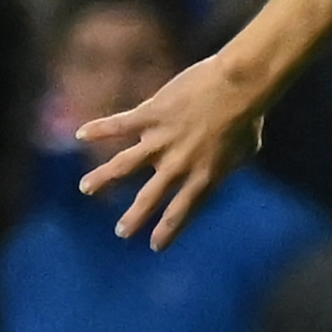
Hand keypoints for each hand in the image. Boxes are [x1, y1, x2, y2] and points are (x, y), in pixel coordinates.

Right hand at [73, 56, 268, 248]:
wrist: (240, 86)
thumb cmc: (249, 115)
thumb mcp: (246, 149)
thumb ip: (229, 163)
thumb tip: (226, 166)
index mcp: (206, 175)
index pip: (183, 210)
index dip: (168, 229)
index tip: (155, 246)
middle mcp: (180, 164)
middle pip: (151, 197)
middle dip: (134, 217)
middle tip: (121, 232)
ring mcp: (162, 140)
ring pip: (124, 166)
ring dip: (103, 178)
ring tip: (86, 188)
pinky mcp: (151, 116)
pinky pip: (119, 125)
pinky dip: (99, 129)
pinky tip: (81, 134)